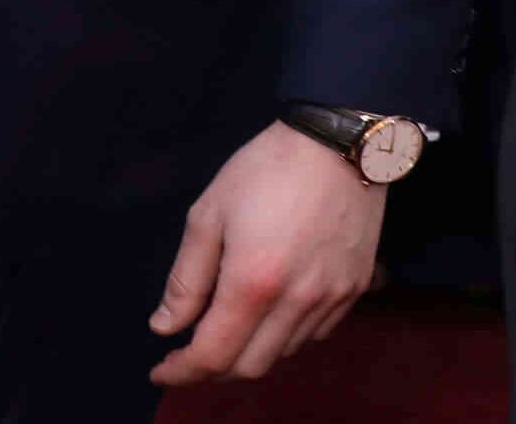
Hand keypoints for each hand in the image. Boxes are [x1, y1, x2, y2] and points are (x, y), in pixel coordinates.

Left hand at [149, 122, 384, 385]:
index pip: (214, 355)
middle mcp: (297, 302)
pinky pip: (313, 335)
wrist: (339, 144)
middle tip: (188, 351)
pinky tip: (267, 312)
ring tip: (225, 327)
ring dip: (248, 352)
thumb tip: (165, 327)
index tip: (160, 371)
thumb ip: (186, 279)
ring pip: (282, 354)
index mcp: (253, 282)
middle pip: (250, 366)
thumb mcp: (208, 214)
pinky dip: (283, 337)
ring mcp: (331, 300)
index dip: (182, 371)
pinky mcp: (355, 291)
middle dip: (213, 368)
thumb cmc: (265, 169)